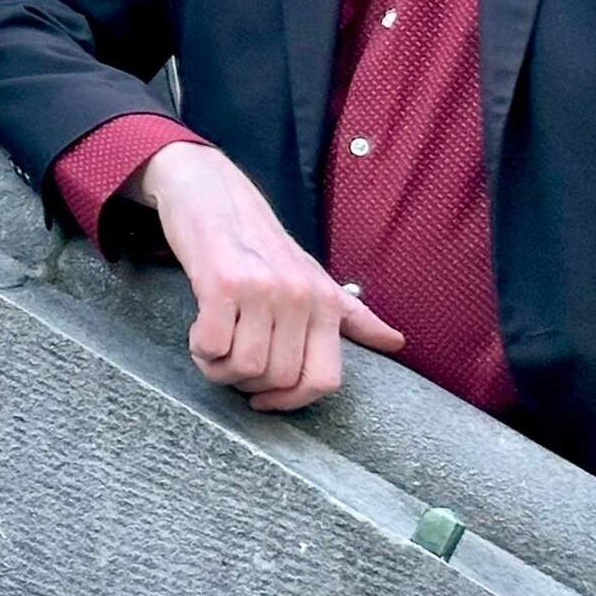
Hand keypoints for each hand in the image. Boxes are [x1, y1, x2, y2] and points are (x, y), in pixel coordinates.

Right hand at [135, 141, 406, 411]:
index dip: (291, 402)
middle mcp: (300, 297)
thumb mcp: (313, 277)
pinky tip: (198, 332)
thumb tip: (397, 342)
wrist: (212, 194)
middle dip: (246, 384)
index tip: (263, 400)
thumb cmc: (260, 243)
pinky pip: (212, 344)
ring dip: (218, 369)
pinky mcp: (221, 283)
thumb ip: (352, 315)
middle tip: (228, 366)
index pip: (324, 380)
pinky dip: (200, 349)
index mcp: (326, 303)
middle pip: (278, 378)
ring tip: (211, 349)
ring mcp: (262, 289)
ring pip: (244, 367)